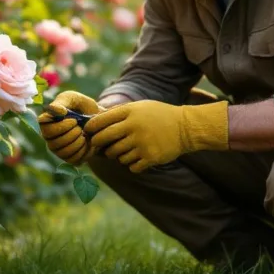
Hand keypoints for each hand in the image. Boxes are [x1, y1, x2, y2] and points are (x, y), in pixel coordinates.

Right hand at [37, 91, 104, 164]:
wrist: (98, 120)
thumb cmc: (82, 106)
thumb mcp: (73, 98)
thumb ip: (63, 102)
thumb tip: (58, 112)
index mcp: (46, 122)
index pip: (45, 129)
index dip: (60, 127)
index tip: (74, 120)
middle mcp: (49, 137)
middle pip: (54, 143)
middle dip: (71, 135)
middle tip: (80, 127)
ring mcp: (58, 149)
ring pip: (63, 152)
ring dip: (77, 143)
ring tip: (84, 134)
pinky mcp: (69, 157)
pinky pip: (73, 159)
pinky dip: (83, 151)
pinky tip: (87, 142)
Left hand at [83, 100, 229, 172]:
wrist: (185, 127)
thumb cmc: (158, 116)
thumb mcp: (139, 107)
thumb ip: (118, 112)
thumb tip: (94, 121)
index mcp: (130, 112)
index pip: (100, 121)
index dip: (91, 128)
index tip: (88, 131)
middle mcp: (134, 127)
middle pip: (104, 139)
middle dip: (98, 143)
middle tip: (99, 145)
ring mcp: (142, 143)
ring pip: (116, 155)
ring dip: (118, 154)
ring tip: (126, 149)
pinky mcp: (150, 157)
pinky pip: (130, 166)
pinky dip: (132, 164)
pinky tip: (139, 156)